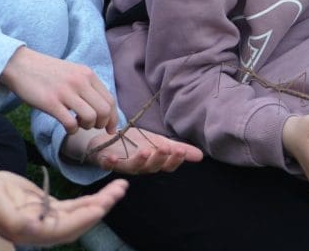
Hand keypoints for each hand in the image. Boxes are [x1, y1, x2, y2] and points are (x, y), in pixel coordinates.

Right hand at [0, 163, 127, 245]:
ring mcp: (43, 219)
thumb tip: (33, 230)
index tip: (101, 205)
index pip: (65, 228)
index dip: (85, 217)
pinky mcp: (43, 207)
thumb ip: (15, 220)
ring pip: (78, 214)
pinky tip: (101, 195)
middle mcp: (40, 229)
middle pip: (78, 222)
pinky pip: (71, 207)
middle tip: (119, 190)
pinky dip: (87, 201)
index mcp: (30, 232)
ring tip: (118, 188)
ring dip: (99, 202)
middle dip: (100, 208)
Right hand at [1, 47, 117, 133]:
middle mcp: (80, 81)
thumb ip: (87, 86)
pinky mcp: (51, 102)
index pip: (110, 100)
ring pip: (91, 117)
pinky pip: (71, 123)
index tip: (110, 129)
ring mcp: (65, 91)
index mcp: (87, 74)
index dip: (113, 118)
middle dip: (102, 124)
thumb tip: (103, 108)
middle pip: (104, 110)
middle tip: (91, 126)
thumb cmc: (47, 72)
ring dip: (86, 127)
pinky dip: (72, 130)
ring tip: (77, 123)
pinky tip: (66, 126)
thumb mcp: (73, 72)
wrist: (20, 65)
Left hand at [63, 127, 203, 173]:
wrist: (108, 142)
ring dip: (140, 160)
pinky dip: (110, 162)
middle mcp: (141, 167)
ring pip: (134, 167)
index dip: (175, 159)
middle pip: (152, 167)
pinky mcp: (107, 162)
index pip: (168, 165)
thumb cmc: (135, 144)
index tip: (181, 150)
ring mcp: (124, 166)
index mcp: (154, 162)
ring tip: (146, 151)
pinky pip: (109, 165)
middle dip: (160, 158)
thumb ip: (177, 148)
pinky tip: (112, 157)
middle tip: (166, 148)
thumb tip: (201, 156)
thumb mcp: (158, 143)